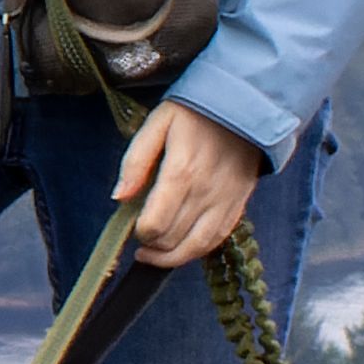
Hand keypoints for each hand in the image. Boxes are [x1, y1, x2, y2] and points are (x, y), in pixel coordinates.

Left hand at [122, 100, 269, 266]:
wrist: (244, 106)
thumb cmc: (195, 114)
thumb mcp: (157, 125)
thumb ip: (135, 162)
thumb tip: (119, 197)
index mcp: (181, 172)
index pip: (155, 224)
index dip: (139, 233)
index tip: (132, 227)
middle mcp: (205, 192)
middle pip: (172, 239)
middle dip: (151, 245)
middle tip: (141, 236)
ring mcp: (225, 200)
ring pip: (196, 246)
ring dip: (171, 257)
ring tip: (154, 252)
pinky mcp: (239, 204)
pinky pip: (217, 238)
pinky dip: (197, 249)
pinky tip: (181, 245)